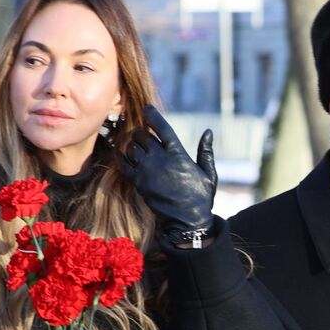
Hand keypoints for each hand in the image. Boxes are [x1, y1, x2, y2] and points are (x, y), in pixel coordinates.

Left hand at [119, 105, 215, 236]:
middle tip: (143, 134)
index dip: (152, 115)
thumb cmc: (201, 197)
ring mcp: (147, 170)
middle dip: (141, 131)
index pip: (161, 127)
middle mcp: (160, 159)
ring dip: (132, 143)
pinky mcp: (138, 182)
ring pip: (131, 146)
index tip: (147, 109)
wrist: (187, 220)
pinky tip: (122, 153)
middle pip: (142, 135)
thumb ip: (206, 151)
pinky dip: (121, 155)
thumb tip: (208, 132)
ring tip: (136, 145)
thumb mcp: (209, 173)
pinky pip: (123, 162)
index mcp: (178, 154)